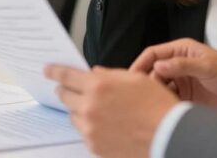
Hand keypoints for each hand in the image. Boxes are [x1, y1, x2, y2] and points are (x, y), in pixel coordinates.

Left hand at [44, 65, 177, 157]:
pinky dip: (90, 127)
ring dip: (80, 110)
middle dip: (66, 90)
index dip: (54, 71)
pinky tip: (106, 125)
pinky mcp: (94, 146)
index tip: (47, 70)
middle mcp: (90, 107)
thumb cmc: (157, 106)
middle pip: (65, 96)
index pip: (66, 75)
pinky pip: (84, 133)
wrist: (169, 135)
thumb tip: (95, 73)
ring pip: (74, 116)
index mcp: (98, 86)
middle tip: (71, 89)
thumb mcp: (135, 79)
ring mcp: (91, 129)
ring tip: (99, 110)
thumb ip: (110, 75)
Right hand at [130, 38, 216, 115]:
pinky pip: (167, 100)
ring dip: (154, 95)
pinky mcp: (185, 98)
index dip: (140, 64)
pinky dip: (163, 104)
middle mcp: (178, 64)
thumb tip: (158, 66)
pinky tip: (164, 110)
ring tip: (153, 104)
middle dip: (146, 82)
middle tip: (142, 95)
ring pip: (158, 87)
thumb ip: (183, 65)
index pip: (153, 54)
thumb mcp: (208, 67)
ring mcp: (181, 82)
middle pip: (152, 71)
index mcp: (182, 50)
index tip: (131, 78)